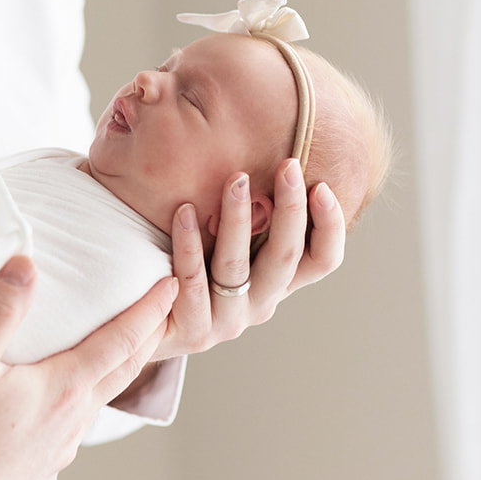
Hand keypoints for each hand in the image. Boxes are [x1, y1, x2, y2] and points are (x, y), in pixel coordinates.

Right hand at [0, 256, 177, 479]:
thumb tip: (26, 264)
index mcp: (62, 390)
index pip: (122, 341)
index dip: (150, 310)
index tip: (173, 285)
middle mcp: (72, 423)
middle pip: (125, 370)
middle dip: (150, 335)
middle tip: (168, 307)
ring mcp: (60, 452)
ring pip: (100, 401)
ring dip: (120, 369)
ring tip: (123, 346)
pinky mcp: (42, 471)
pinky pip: (76, 428)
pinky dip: (87, 401)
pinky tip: (69, 398)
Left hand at [154, 158, 345, 359]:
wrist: (150, 326)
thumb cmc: (193, 268)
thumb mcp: (229, 242)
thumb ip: (252, 214)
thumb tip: (270, 149)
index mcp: (278, 282)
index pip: (323, 260)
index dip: (330, 226)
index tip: (321, 185)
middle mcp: (261, 304)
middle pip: (286, 257)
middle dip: (290, 208)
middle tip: (287, 165)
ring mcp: (228, 321)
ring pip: (237, 266)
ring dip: (237, 219)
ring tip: (234, 178)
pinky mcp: (193, 330)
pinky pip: (192, 282)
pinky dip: (189, 245)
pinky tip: (183, 211)